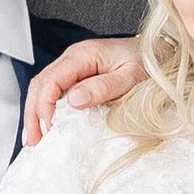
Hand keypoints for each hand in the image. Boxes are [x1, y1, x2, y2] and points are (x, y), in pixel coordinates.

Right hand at [22, 35, 141, 145]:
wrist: (160, 53)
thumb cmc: (148, 63)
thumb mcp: (131, 77)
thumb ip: (103, 87)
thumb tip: (73, 100)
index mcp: (83, 54)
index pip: (51, 80)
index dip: (45, 106)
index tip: (48, 129)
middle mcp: (74, 58)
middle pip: (41, 84)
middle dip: (33, 113)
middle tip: (32, 140)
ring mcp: (74, 66)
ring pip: (43, 88)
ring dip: (36, 113)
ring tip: (33, 138)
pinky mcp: (77, 76)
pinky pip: (54, 91)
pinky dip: (46, 109)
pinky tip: (45, 126)